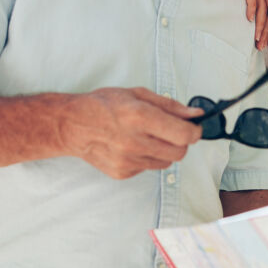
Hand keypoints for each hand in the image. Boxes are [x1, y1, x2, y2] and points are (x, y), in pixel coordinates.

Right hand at [62, 87, 202, 178]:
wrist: (72, 125)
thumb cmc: (103, 105)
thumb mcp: (137, 94)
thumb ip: (169, 106)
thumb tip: (195, 114)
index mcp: (140, 117)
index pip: (184, 134)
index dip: (195, 131)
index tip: (194, 127)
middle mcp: (134, 142)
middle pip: (179, 152)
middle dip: (181, 142)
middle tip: (169, 131)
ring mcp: (127, 160)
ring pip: (166, 162)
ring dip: (163, 150)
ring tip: (146, 137)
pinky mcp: (122, 172)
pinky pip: (148, 168)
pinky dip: (146, 158)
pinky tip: (131, 146)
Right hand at [214, 0, 267, 48]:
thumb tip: (239, 10)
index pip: (267, 10)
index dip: (266, 27)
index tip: (262, 40)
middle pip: (267, 11)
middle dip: (264, 31)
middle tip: (260, 46)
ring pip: (261, 5)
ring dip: (259, 23)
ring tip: (256, 37)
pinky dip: (251, 6)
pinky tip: (249, 18)